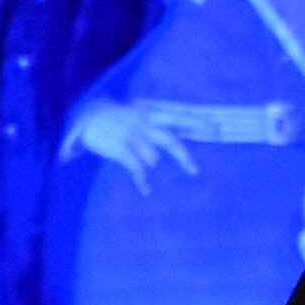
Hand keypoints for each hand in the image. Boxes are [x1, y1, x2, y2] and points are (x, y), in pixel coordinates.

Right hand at [65, 100, 198, 190]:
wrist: (88, 115)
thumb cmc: (118, 118)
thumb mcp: (140, 114)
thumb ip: (158, 124)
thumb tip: (184, 133)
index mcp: (151, 114)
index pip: (179, 117)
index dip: (197, 123)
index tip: (216, 128)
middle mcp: (145, 124)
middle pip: (170, 141)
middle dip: (184, 156)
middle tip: (195, 171)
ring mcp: (133, 136)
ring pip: (153, 158)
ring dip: (151, 163)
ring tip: (143, 169)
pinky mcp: (121, 147)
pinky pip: (136, 168)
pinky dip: (142, 181)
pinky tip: (146, 190)